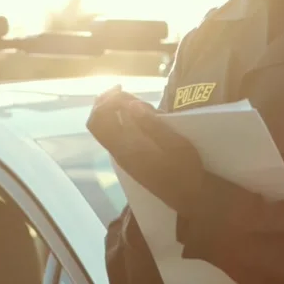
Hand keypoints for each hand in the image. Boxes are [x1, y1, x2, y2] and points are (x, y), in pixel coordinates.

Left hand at [87, 88, 203, 216]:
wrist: (188, 195)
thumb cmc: (185, 168)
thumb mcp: (174, 143)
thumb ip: (152, 124)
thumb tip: (130, 105)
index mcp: (128, 147)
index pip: (101, 118)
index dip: (107, 99)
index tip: (123, 88)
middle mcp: (119, 152)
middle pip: (95, 122)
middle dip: (103, 102)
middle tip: (120, 89)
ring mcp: (121, 156)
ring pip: (103, 129)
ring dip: (110, 110)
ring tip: (131, 101)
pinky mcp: (128, 159)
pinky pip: (112, 135)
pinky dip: (117, 120)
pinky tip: (134, 116)